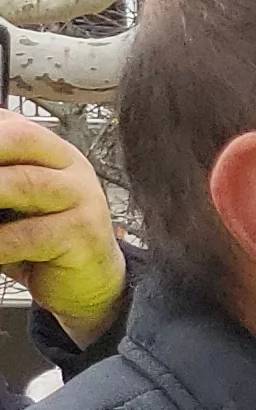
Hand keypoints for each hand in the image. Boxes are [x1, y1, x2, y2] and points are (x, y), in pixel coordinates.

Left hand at [0, 111, 121, 344]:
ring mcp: (83, 200)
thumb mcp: (16, 200)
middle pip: (22, 138)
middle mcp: (72, 169)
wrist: (92, 284)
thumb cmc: (45, 239)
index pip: (12, 124)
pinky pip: (29, 236)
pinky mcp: (83, 237)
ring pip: (25, 184)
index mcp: (54, 153)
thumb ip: (1, 176)